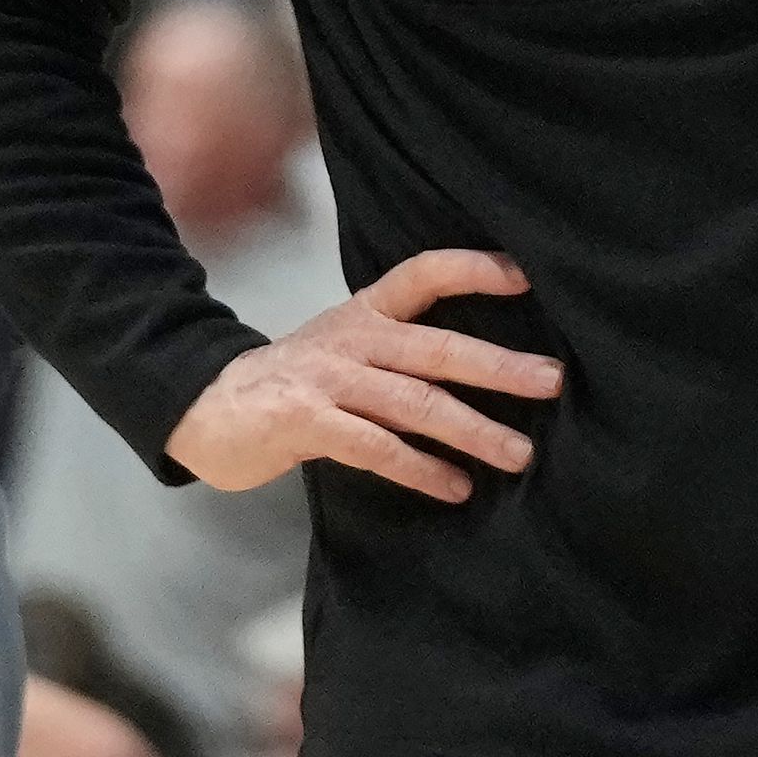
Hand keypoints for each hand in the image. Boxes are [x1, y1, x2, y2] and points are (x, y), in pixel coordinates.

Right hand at [164, 249, 563, 501]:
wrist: (204, 404)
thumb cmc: (292, 382)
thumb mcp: (344, 347)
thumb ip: (399, 353)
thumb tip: (483, 372)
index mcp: (364, 312)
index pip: (424, 274)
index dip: (473, 269)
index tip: (527, 278)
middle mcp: (351, 338)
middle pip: (435, 346)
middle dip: (498, 365)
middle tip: (553, 381)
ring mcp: (327, 379)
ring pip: (413, 402)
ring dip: (472, 429)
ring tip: (519, 454)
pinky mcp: (305, 421)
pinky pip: (375, 447)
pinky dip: (420, 469)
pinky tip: (455, 487)